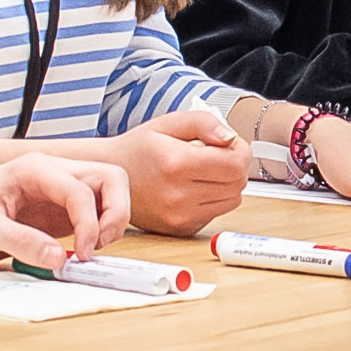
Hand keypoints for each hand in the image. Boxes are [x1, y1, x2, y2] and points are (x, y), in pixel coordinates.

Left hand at [0, 153, 131, 269]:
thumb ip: (19, 241)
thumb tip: (59, 258)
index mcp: (34, 169)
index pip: (81, 188)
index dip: (90, 222)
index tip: (82, 254)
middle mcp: (53, 174)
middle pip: (110, 178)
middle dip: (115, 212)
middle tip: (97, 246)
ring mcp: (60, 191)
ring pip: (110, 193)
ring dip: (112, 221)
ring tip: (90, 250)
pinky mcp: (61, 211)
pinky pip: (97, 214)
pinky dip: (101, 231)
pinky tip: (82, 251)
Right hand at [109, 108, 253, 235]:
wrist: (110, 180)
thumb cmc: (139, 149)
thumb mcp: (168, 123)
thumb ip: (203, 122)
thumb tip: (230, 137)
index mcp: (176, 163)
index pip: (235, 163)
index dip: (240, 150)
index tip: (228, 143)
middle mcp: (178, 195)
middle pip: (238, 183)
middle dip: (235, 166)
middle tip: (217, 154)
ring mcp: (180, 216)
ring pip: (233, 200)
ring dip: (227, 184)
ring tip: (204, 170)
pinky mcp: (182, 228)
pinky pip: (217, 212)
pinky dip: (214, 199)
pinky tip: (194, 187)